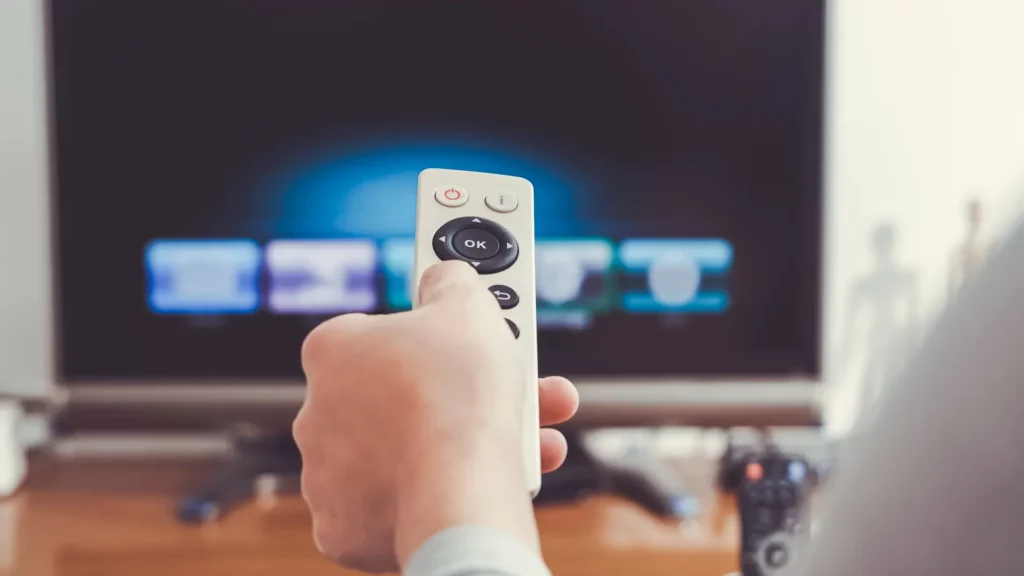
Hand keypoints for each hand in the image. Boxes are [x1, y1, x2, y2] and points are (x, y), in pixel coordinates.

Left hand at [294, 260, 578, 573]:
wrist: (458, 491)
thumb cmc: (457, 395)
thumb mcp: (467, 304)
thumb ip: (451, 281)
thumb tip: (444, 276)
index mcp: (332, 352)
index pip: (379, 333)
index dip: (431, 335)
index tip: (463, 337)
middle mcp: (317, 413)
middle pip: (396, 398)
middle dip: (454, 395)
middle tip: (508, 391)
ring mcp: (325, 477)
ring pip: (400, 455)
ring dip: (452, 446)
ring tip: (519, 444)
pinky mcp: (343, 530)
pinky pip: (392, 508)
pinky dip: (431, 498)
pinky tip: (473, 485)